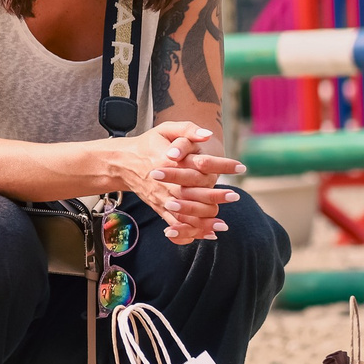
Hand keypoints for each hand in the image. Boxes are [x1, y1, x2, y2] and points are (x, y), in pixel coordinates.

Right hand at [112, 121, 242, 244]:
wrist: (123, 163)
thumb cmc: (148, 144)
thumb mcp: (165, 130)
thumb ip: (187, 130)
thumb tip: (208, 135)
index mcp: (168, 161)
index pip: (200, 164)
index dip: (222, 166)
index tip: (240, 167)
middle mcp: (165, 182)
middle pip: (193, 193)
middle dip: (216, 196)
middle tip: (235, 195)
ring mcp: (161, 197)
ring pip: (185, 213)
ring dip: (205, 221)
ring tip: (224, 225)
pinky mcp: (159, 207)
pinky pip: (176, 223)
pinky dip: (192, 231)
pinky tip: (210, 234)